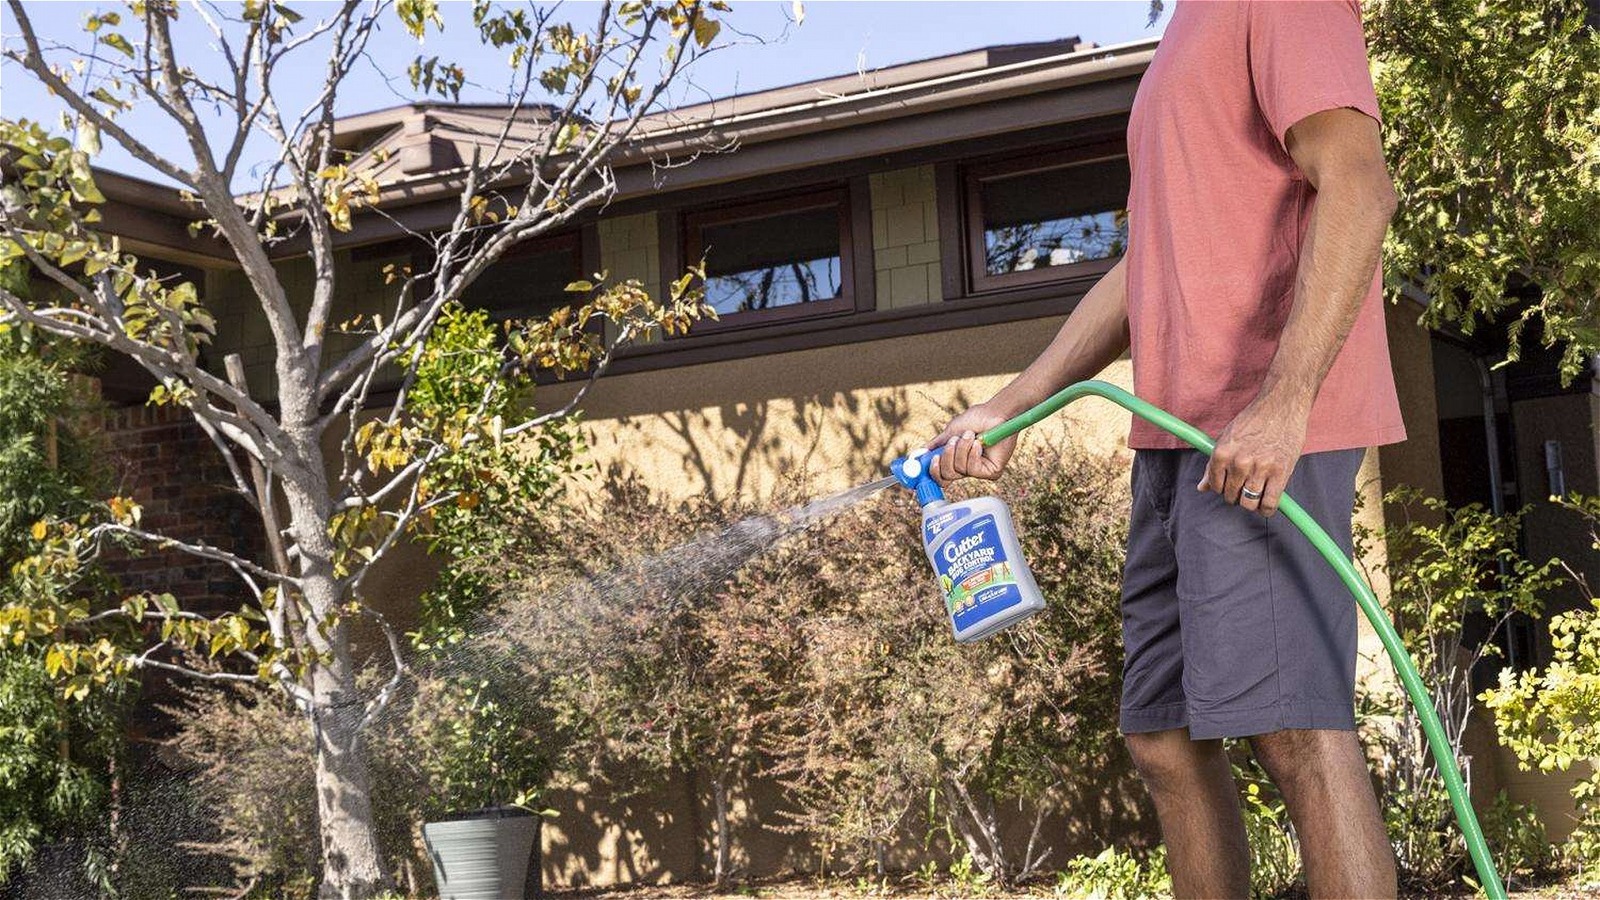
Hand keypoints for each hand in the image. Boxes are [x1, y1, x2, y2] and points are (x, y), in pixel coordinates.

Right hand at [926, 403, 1017, 483]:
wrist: (996, 413)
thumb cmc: (977, 419)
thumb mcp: (950, 432)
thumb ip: (935, 445)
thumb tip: (916, 455)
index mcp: (957, 461)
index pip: (941, 476)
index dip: (932, 471)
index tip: (929, 460)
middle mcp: (967, 468)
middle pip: (946, 476)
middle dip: (946, 457)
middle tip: (952, 441)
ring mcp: (979, 471)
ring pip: (958, 471)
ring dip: (961, 449)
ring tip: (970, 435)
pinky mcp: (991, 472)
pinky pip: (973, 470)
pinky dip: (972, 453)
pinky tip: (979, 443)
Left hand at [1199, 390, 1311, 516]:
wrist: (1282, 406)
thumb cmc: (1253, 421)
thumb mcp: (1226, 438)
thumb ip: (1213, 465)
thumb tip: (1201, 488)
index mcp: (1222, 453)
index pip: (1215, 486)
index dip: (1222, 488)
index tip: (1230, 484)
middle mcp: (1239, 463)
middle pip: (1231, 496)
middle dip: (1236, 495)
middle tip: (1244, 486)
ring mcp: (1260, 469)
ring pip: (1248, 503)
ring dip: (1250, 503)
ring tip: (1255, 493)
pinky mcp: (1280, 472)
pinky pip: (1269, 503)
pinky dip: (1266, 509)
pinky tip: (1266, 503)